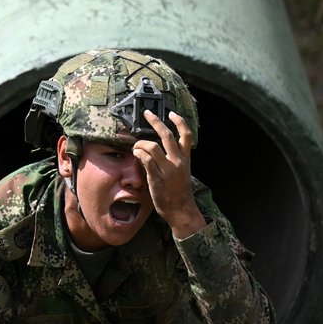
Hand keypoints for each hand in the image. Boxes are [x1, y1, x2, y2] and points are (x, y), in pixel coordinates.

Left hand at [132, 110, 205, 238]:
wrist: (181, 210)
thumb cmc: (179, 193)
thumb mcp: (181, 174)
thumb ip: (171, 162)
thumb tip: (155, 152)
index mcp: (185, 160)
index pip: (186, 136)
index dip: (179, 122)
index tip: (172, 113)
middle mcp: (177, 162)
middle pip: (167, 135)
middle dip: (156, 121)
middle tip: (147, 114)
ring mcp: (167, 169)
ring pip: (153, 146)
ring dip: (141, 143)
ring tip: (136, 146)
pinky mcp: (156, 177)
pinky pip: (146, 160)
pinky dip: (139, 154)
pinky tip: (136, 154)